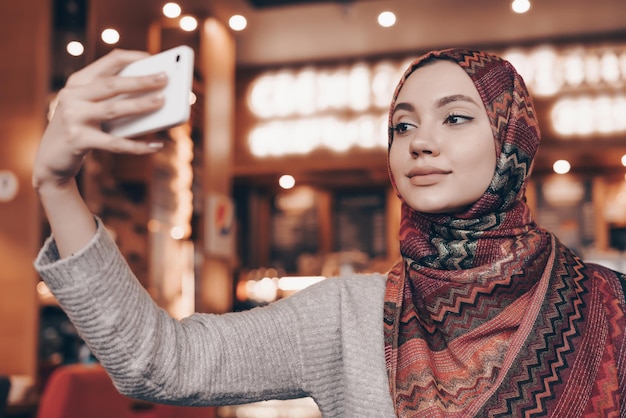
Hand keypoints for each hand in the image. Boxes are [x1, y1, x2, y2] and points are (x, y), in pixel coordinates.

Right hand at [32, 49, 167, 190]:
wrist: (51, 158)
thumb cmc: (81, 129)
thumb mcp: (90, 108)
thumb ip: (113, 99)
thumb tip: (153, 96)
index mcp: (77, 83)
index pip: (107, 62)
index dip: (131, 58)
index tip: (152, 57)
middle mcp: (72, 96)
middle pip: (112, 84)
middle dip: (141, 80)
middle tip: (164, 78)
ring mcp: (73, 118)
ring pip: (114, 109)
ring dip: (141, 105)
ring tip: (162, 102)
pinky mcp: (78, 140)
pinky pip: (115, 143)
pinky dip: (138, 146)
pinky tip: (156, 145)